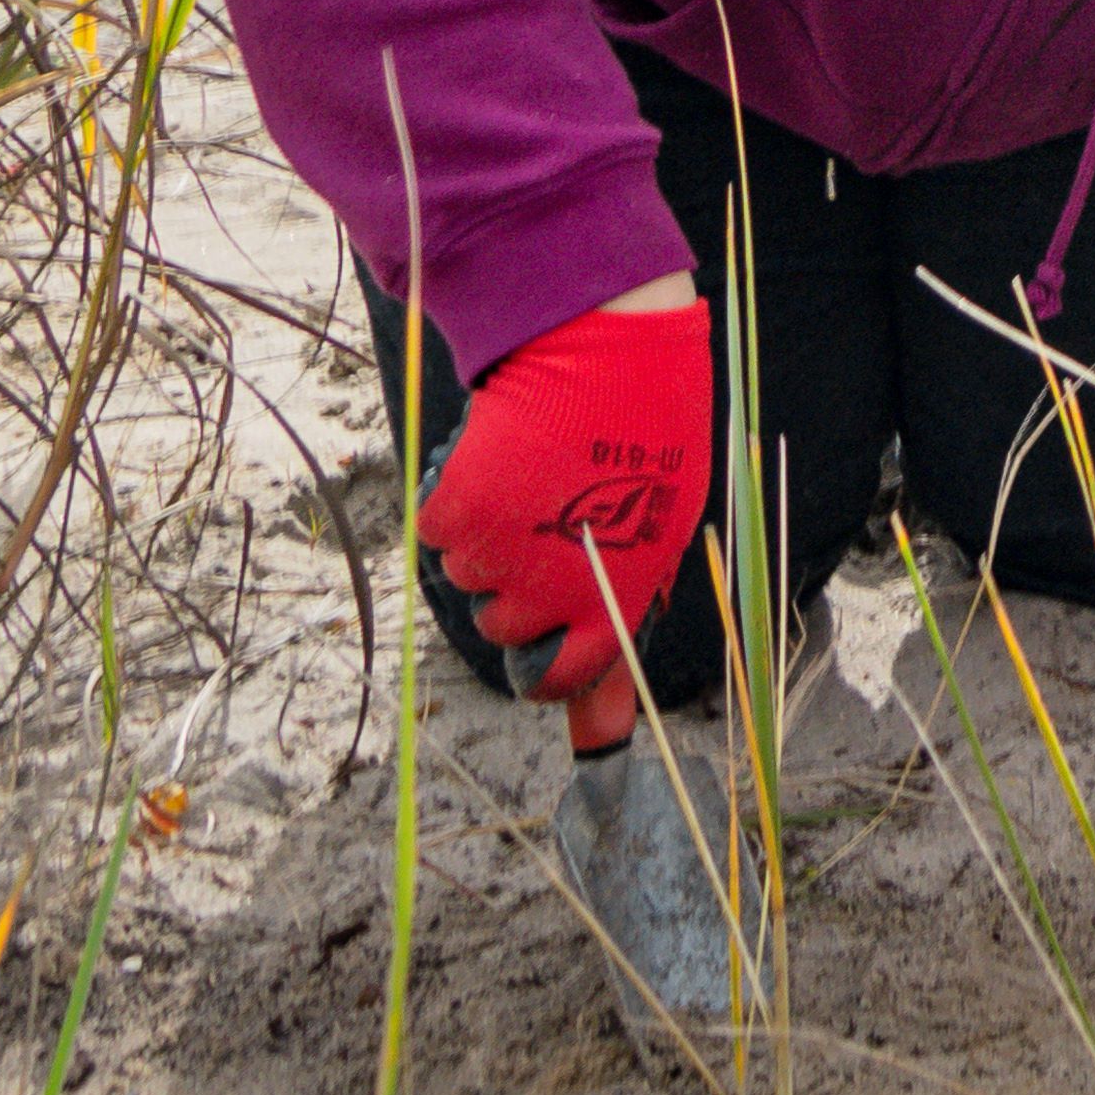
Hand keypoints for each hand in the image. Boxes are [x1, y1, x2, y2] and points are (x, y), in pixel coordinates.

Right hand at [417, 299, 718, 754]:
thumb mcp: (657, 539)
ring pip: (468, 577)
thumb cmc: (646, 441)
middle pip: (504, 629)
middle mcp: (552, 593)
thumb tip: (599, 745)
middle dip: (517, 588)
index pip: (563, 681)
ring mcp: (500, 554)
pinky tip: (500, 459)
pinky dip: (456, 500)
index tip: (546, 638)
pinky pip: (437, 532)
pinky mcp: (455, 512)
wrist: (607, 349)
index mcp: (615, 603)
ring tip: (536, 478)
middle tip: (551, 523)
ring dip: (489, 537)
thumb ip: (616, 633)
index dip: (550, 665)